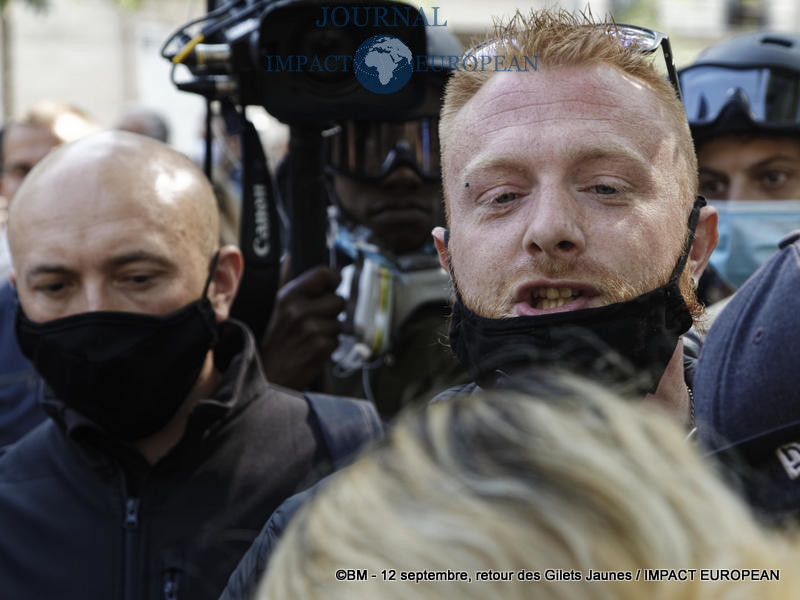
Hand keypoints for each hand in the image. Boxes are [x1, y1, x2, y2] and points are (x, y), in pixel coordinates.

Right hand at [260, 265, 344, 389]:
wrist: (269, 375)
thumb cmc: (276, 341)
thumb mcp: (277, 307)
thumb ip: (286, 281)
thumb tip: (289, 257)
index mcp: (289, 296)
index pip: (323, 274)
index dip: (334, 278)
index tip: (334, 284)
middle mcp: (300, 310)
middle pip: (339, 300)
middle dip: (333, 311)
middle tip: (317, 320)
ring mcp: (312, 329)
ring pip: (341, 322)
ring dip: (332, 330)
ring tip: (313, 337)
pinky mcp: (322, 346)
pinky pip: (338, 340)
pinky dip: (330, 345)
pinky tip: (314, 349)